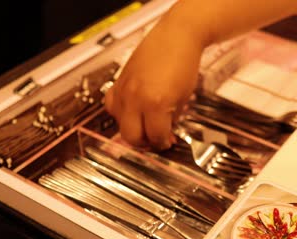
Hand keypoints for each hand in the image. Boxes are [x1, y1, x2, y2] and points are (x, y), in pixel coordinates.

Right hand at [105, 19, 204, 149]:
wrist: (176, 36)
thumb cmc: (184, 62)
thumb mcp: (185, 98)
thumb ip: (172, 119)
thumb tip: (165, 134)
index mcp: (156, 103)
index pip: (155, 137)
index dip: (163, 144)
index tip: (168, 143)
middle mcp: (136, 98)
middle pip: (131, 136)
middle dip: (145, 143)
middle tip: (156, 140)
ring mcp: (124, 90)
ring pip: (119, 124)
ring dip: (133, 129)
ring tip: (146, 125)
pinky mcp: (118, 82)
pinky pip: (112, 106)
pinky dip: (121, 114)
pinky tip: (133, 111)